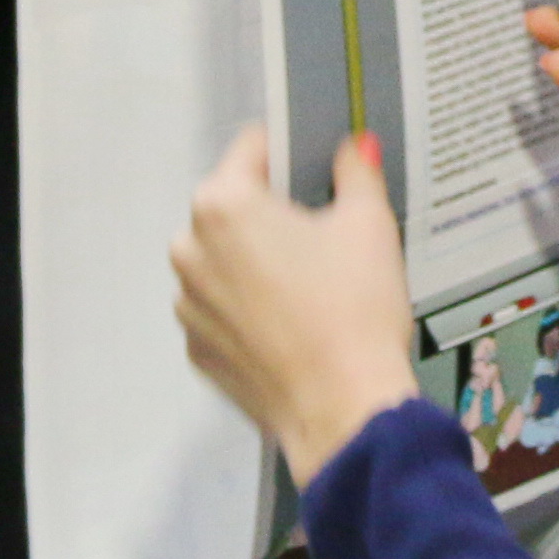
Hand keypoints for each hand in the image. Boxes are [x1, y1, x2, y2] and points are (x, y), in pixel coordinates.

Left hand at [173, 125, 424, 477]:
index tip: (318, 168)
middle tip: (327, 237)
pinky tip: (296, 326)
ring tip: (315, 289)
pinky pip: (225, 312)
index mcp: (224, 205)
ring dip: (259, 263)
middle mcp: (190, 250)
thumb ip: (356, 172)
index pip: (253, 148)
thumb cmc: (354, 310)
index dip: (292, 151)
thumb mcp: (370, 224)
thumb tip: (353, 147)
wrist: (345, 410)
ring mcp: (189, 305)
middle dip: (274, 213)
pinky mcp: (199, 351)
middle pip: (234, 207)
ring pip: (226, 262)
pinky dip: (252, 311)